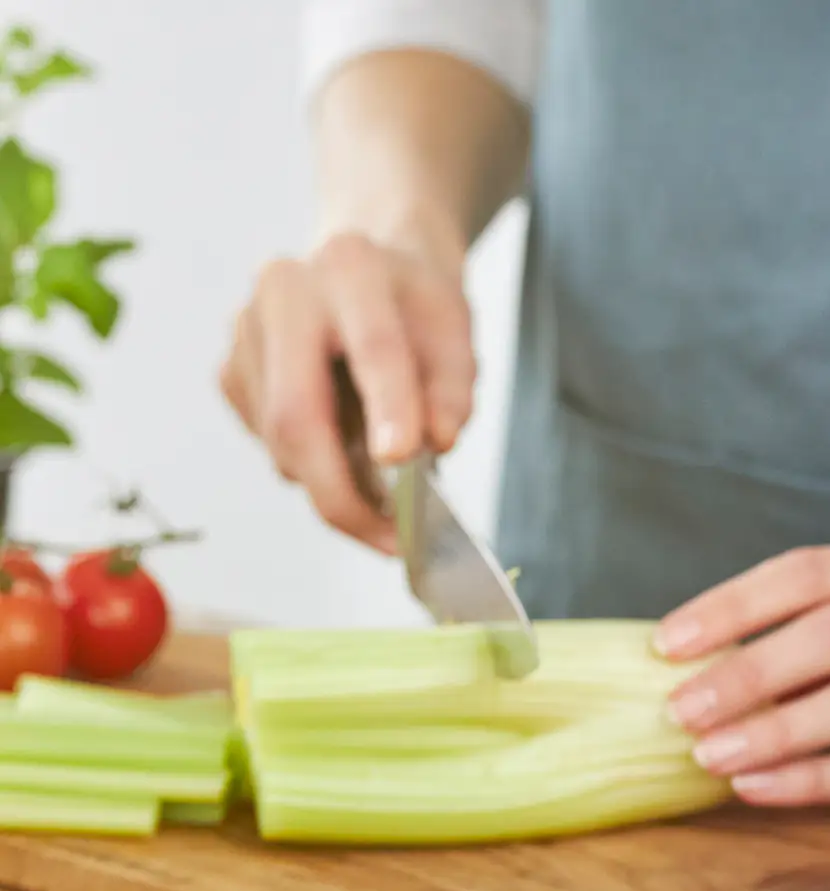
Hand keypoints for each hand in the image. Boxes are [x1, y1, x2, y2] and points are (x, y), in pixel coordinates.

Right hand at [219, 231, 475, 550]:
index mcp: (352, 268)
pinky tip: (343, 451)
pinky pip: (270, 447)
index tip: (403, 459)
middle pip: (297, 414)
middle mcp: (285, 291)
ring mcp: (245, 331)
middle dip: (341, 493)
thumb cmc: (415, 310)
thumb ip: (453, 388)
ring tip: (383, 499)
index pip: (373, 346)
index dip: (389, 407)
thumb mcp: (456, 334)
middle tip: (389, 541)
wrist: (367, 271)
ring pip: (280, 444)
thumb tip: (437, 441)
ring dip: (333, 489)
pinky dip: (312, 471)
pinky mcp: (231, 371)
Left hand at [653, 531, 829, 805]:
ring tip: (709, 755)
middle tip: (679, 710)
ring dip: (773, 731)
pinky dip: (812, 777)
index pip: (810, 572)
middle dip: (746, 672)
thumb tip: (696, 668)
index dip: (732, 606)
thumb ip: (822, 630)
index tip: (667, 644)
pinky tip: (758, 787)